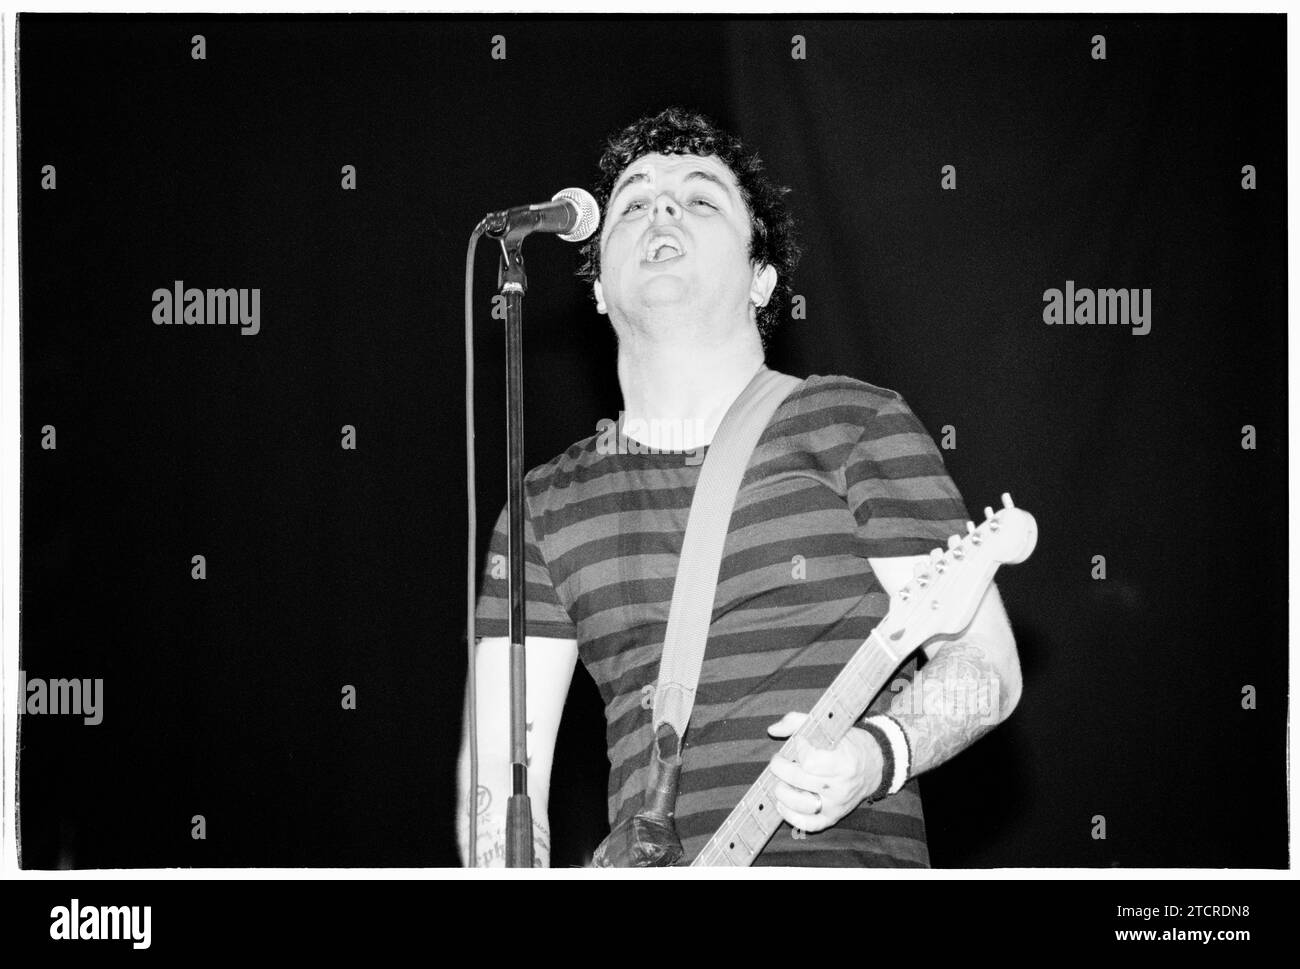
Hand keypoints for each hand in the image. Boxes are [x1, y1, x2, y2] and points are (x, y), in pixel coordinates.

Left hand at [766, 712, 884, 832]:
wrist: (875, 766)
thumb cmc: (850, 743)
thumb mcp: (831, 727)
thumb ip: (798, 722)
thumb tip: (772, 730)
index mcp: (843, 762)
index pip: (809, 761)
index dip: (798, 749)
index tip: (798, 741)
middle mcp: (840, 786)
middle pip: (800, 780)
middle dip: (780, 768)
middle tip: (778, 760)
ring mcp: (836, 804)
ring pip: (801, 805)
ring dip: (782, 793)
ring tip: (780, 781)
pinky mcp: (833, 817)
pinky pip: (808, 824)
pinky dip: (791, 816)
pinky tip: (781, 803)